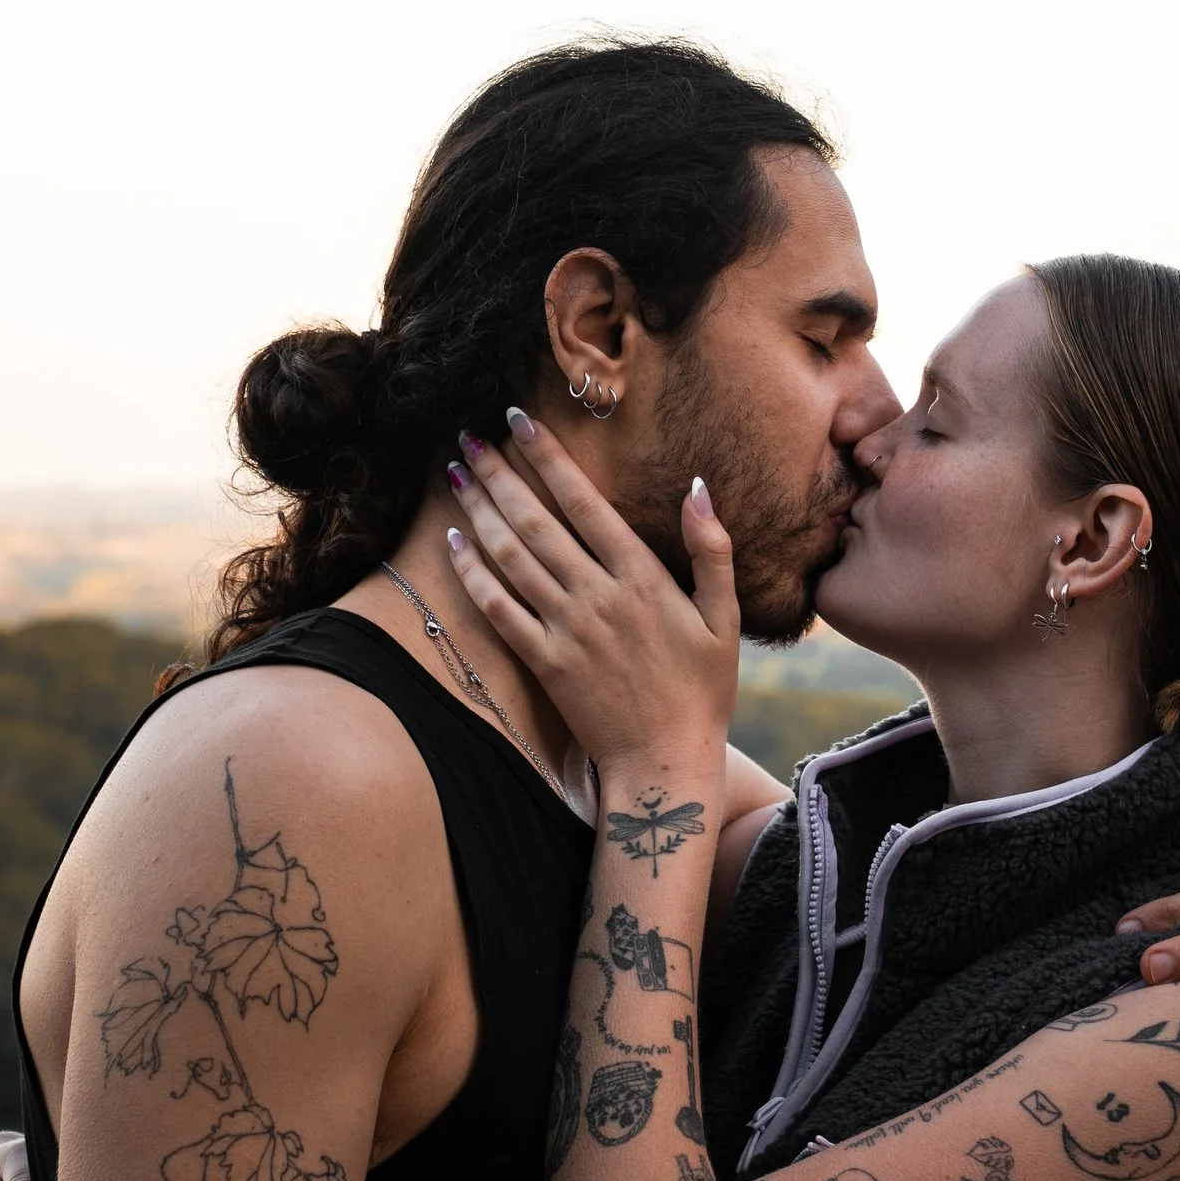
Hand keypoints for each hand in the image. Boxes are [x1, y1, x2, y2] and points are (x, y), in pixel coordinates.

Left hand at [447, 408, 737, 775]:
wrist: (666, 761)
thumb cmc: (702, 690)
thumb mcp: (726, 618)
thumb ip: (713, 551)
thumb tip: (699, 488)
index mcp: (642, 576)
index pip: (585, 502)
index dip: (549, 457)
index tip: (519, 419)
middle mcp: (598, 595)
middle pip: (536, 520)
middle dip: (499, 473)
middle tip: (467, 438)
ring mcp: (567, 629)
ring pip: (511, 557)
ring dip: (478, 511)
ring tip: (455, 475)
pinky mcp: (544, 663)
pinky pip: (499, 609)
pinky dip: (472, 573)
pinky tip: (453, 542)